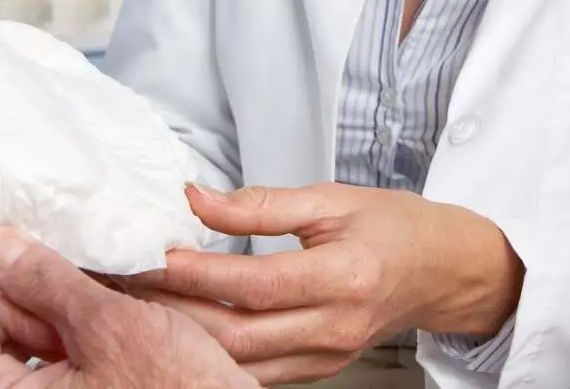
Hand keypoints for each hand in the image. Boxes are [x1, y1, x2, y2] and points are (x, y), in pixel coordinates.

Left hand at [0, 229, 254, 388]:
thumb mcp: (114, 326)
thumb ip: (49, 281)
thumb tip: (0, 246)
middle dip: (4, 294)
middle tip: (50, 265)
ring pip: (0, 348)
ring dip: (38, 312)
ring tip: (94, 300)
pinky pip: (32, 363)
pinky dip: (57, 333)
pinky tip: (98, 319)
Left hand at [128, 183, 523, 384]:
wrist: (442, 271)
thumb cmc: (394, 228)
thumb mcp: (334, 199)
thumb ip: (262, 204)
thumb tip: (196, 200)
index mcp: (346, 276)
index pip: (257, 283)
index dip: (198, 272)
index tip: (152, 252)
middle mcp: (336, 326)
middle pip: (236, 334)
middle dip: (172, 310)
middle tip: (127, 281)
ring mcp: (327, 356)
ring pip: (236, 362)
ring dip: (181, 336)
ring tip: (139, 305)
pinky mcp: (318, 370)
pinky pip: (252, 372)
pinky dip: (210, 353)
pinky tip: (179, 329)